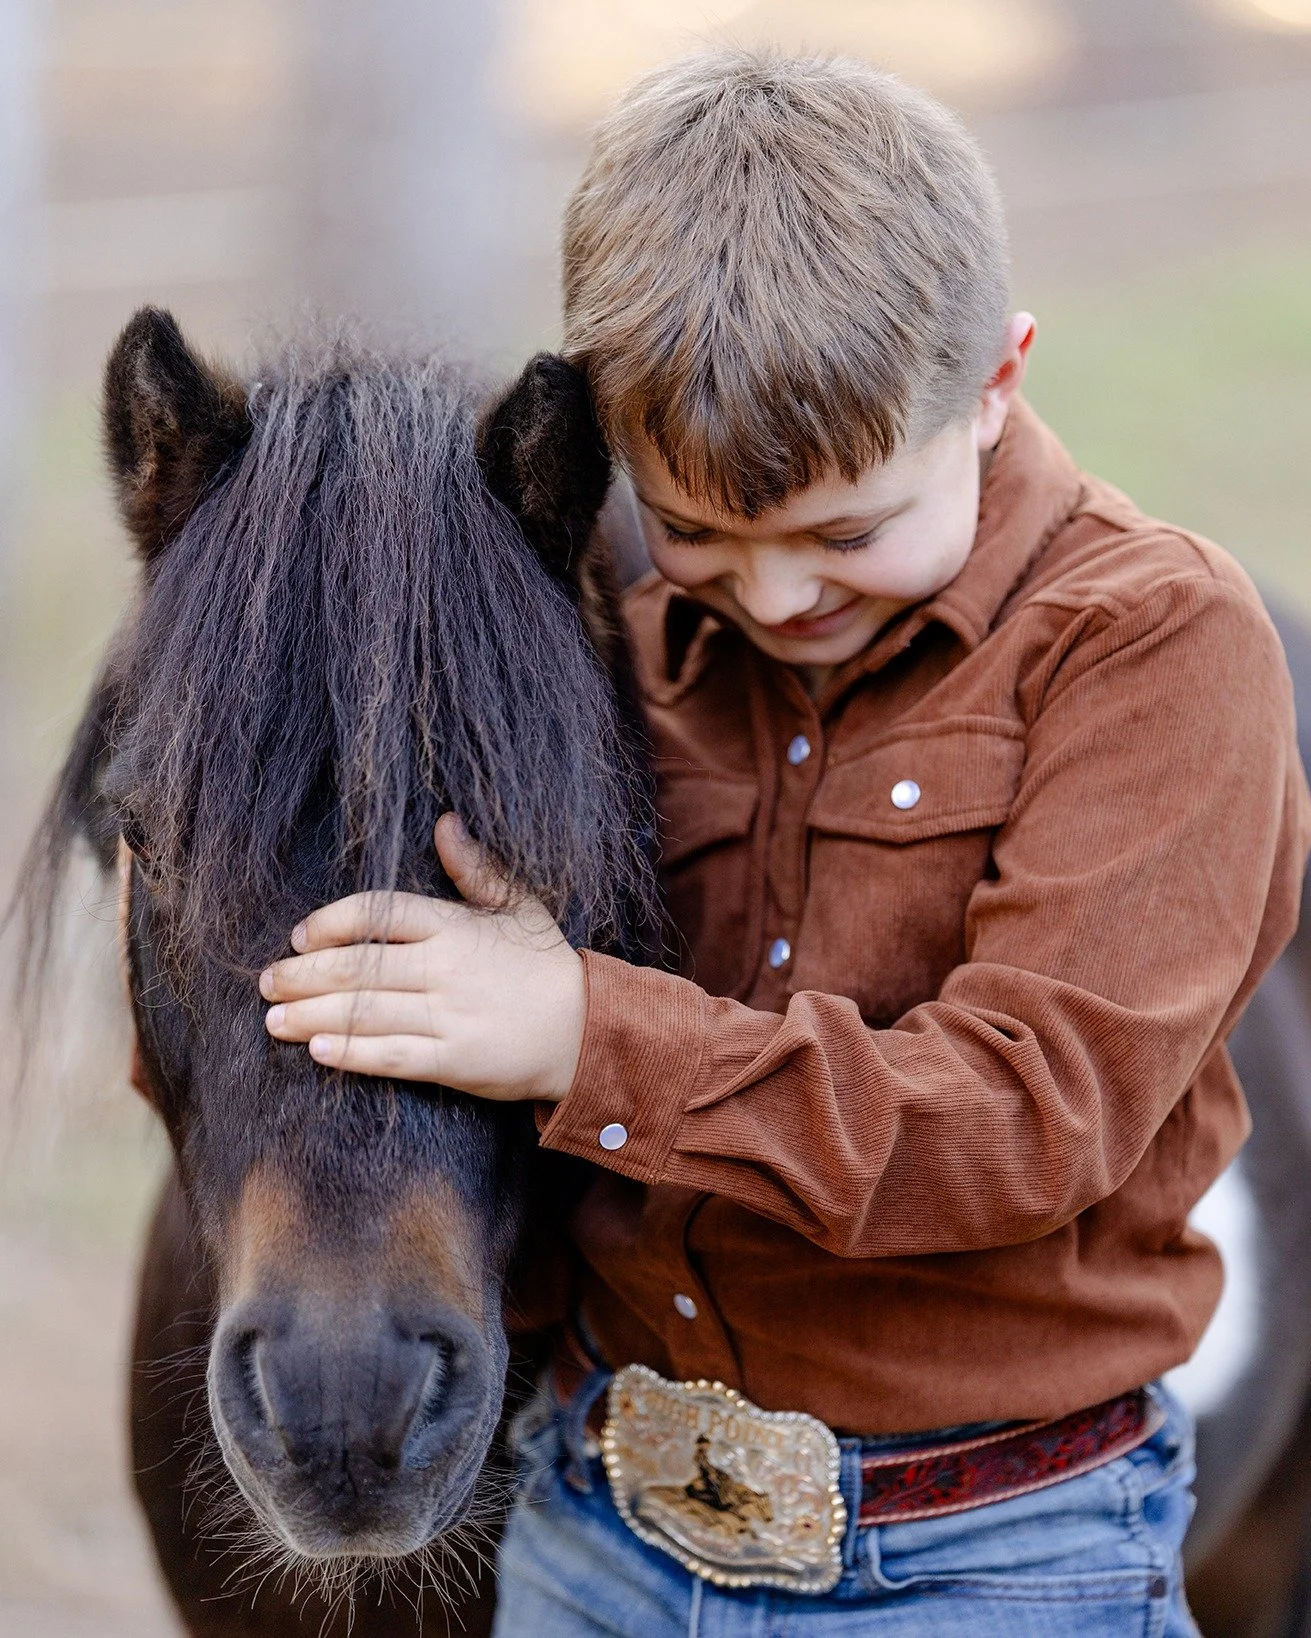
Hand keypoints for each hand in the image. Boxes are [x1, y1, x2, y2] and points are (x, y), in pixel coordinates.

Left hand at [259, 814, 583, 1100]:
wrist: (585, 1030)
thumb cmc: (545, 965)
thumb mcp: (518, 906)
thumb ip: (474, 869)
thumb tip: (444, 822)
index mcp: (456, 927)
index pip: (379, 914)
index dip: (331, 922)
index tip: (298, 936)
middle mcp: (447, 969)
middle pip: (360, 965)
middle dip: (304, 974)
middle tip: (266, 981)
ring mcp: (450, 1016)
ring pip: (366, 1012)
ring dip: (312, 1016)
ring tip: (273, 1019)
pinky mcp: (455, 1061)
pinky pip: (393, 1056)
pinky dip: (352, 1054)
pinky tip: (317, 1052)